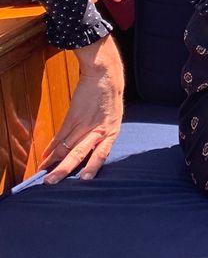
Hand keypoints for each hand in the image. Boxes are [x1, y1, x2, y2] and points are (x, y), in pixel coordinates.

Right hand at [39, 34, 124, 183]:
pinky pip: (60, 134)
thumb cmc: (110, 98)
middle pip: (79, 153)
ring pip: (66, 146)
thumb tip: (89, 149)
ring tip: (44, 173)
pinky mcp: (73, 115)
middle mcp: (98, 129)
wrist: (106, 75)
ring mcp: (84, 122)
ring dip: (53, 161)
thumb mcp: (113, 118)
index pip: (101, 154)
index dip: (92, 167)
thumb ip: (102, 134)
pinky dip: (52, 146)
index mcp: (112, 132)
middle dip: (65, 170)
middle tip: (53, 182)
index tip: (83, 180)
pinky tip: (45, 156)